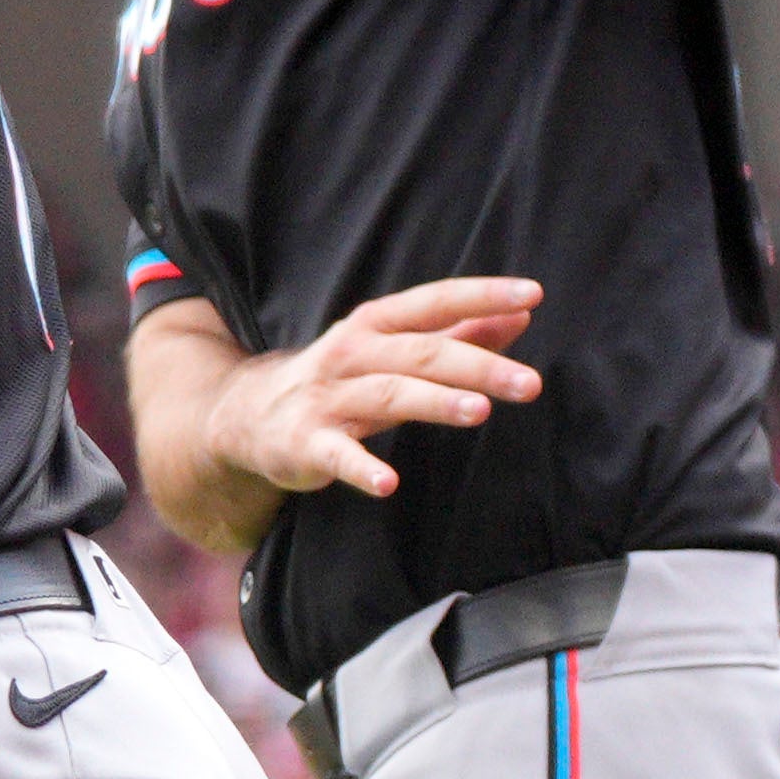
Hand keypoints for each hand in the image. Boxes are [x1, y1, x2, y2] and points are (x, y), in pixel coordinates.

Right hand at [201, 275, 544, 503]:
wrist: (248, 416)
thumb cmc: (340, 379)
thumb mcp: (395, 349)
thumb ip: (459, 333)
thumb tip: (521, 314)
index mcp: (376, 325)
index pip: (435, 303)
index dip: (482, 295)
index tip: (531, 295)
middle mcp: (352, 353)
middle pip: (421, 353)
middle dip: (478, 366)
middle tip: (529, 383)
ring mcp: (328, 398)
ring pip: (388, 394)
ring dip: (434, 402)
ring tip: (479, 412)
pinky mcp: (307, 443)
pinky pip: (337, 455)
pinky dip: (361, 469)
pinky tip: (388, 483)